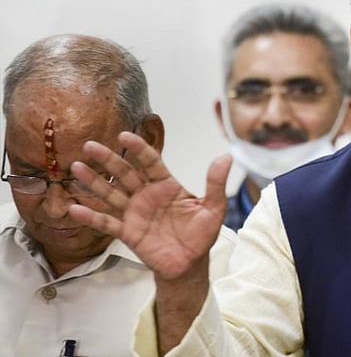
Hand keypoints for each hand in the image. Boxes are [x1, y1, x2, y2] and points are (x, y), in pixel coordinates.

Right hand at [68, 131, 231, 280]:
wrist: (190, 264)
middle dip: (108, 159)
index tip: (125, 135)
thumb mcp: (213, 208)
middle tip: (90, 145)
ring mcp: (134, 213)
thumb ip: (215, 183)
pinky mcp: (127, 233)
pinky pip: (107, 223)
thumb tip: (226, 157)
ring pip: (111, 193)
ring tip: (76, 167)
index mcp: (166, 186)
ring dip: (94, 182)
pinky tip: (75, 209)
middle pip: (125, 173)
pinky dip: (91, 217)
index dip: (138, 149)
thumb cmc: (201, 235)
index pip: (150, 162)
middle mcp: (147, 195)